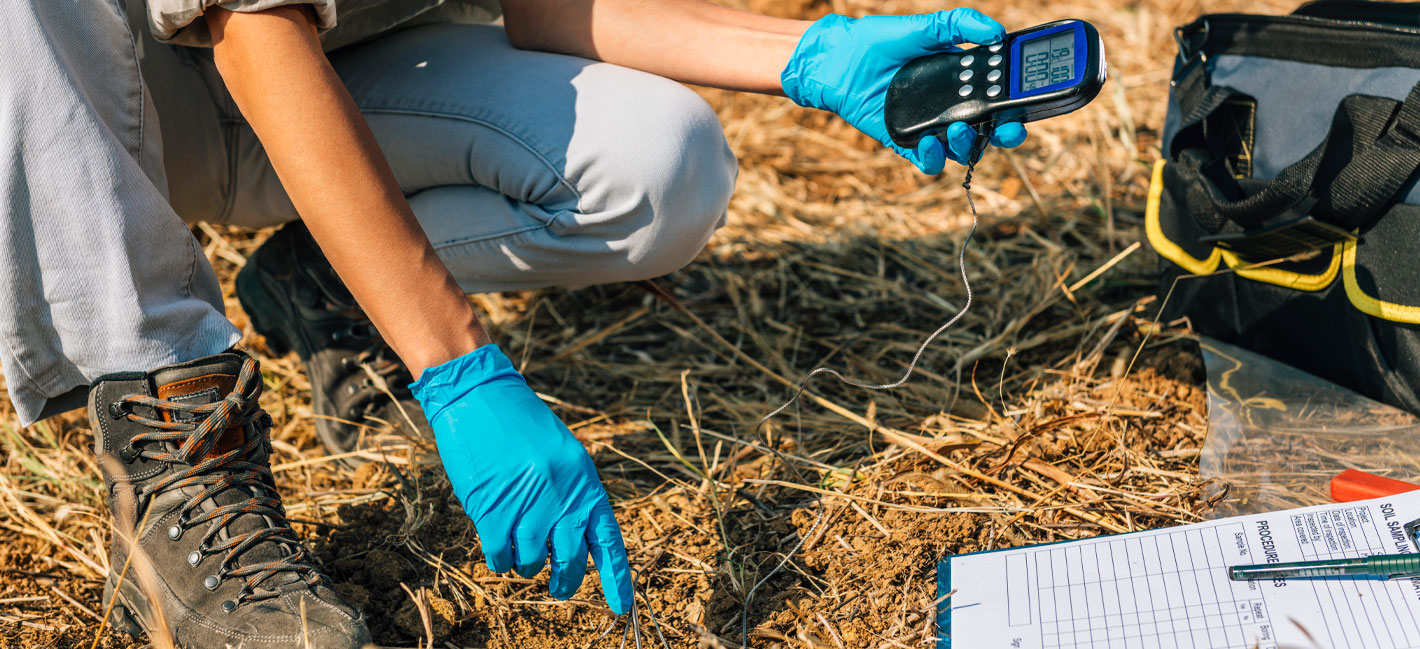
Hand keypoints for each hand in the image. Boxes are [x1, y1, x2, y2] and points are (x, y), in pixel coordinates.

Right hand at [411, 345, 631, 613]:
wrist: (480, 397)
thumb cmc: (521, 425)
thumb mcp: (563, 456)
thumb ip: (574, 496)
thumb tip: (577, 543)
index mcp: (585, 483)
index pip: (608, 541)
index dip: (616, 578)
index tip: (621, 607)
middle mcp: (562, 498)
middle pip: (570, 561)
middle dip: (563, 581)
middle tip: (557, 587)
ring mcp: (527, 507)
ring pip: (531, 563)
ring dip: (524, 563)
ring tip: (518, 544)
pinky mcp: (493, 512)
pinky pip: (500, 557)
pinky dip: (499, 559)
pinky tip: (497, 545)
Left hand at [780, 9, 1027, 173]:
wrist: (840, 59)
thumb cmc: (881, 41)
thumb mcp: (924, 26)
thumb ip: (958, 24)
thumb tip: (995, 31)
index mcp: (962, 81)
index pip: (999, 98)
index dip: (1016, 106)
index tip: (1026, 104)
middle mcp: (950, 107)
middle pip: (987, 130)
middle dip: (1004, 134)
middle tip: (1007, 128)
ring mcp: (929, 126)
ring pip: (960, 150)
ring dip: (967, 146)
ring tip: (959, 130)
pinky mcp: (904, 140)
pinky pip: (926, 160)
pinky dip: (932, 159)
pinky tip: (930, 145)